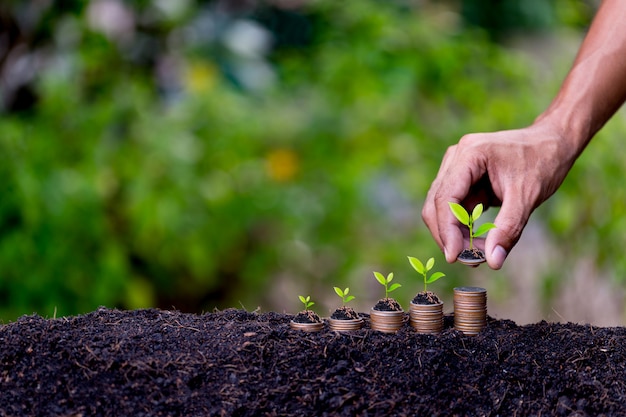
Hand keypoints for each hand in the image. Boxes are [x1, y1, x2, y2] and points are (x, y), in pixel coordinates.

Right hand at [422, 121, 576, 268]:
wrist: (553, 143)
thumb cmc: (543, 162)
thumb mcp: (527, 197)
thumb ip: (508, 229)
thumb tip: (492, 261)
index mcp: (470, 154)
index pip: (445, 197)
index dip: (446, 230)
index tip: (455, 257)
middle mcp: (456, 158)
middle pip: (437, 204)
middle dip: (449, 235)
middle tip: (470, 260)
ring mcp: (457, 168)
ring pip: (442, 209)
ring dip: (455, 234)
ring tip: (480, 253)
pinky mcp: (462, 180)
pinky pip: (454, 208)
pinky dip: (463, 228)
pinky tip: (480, 242)